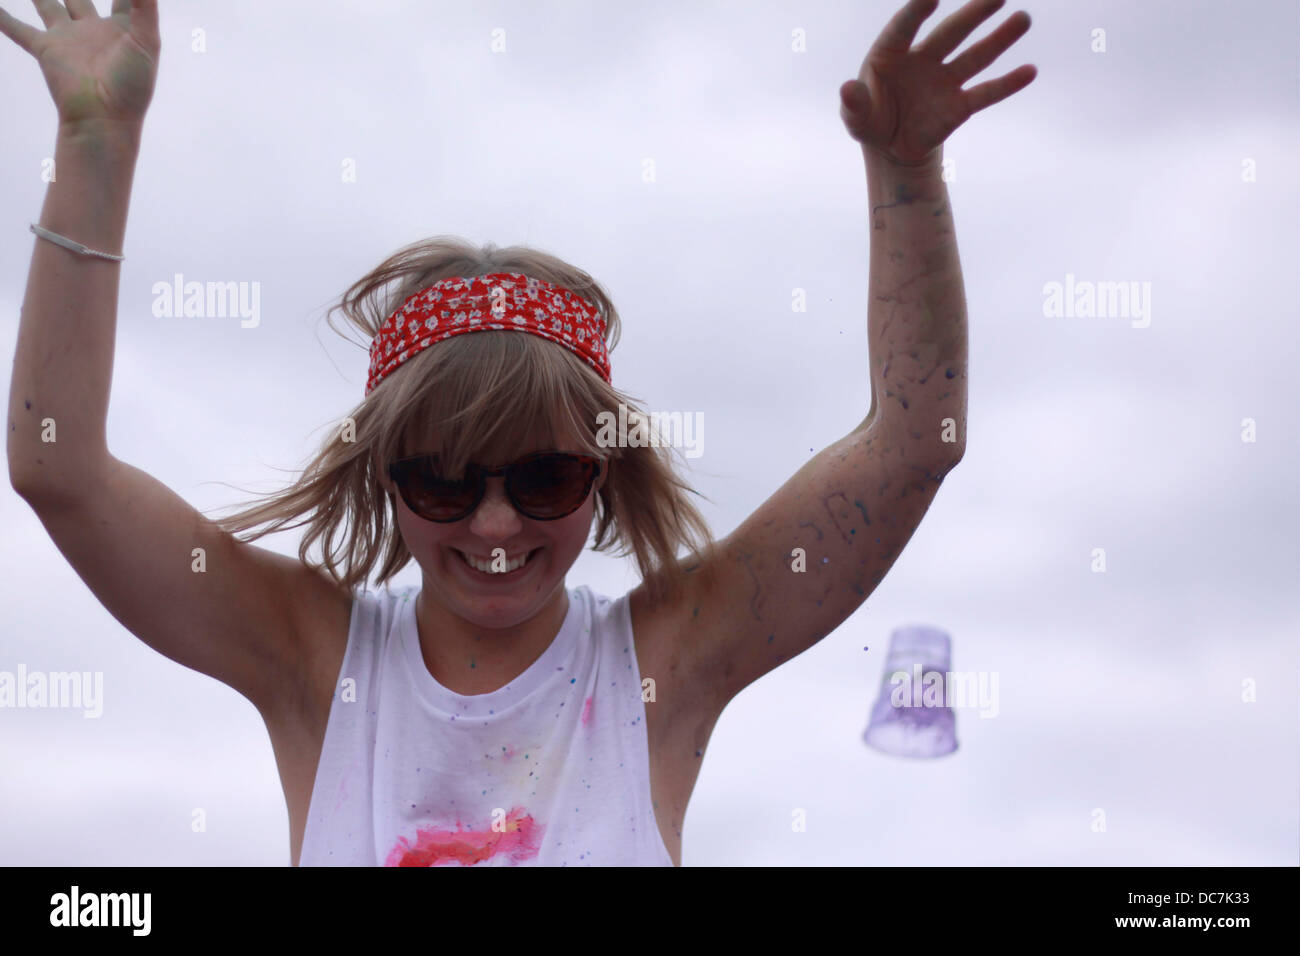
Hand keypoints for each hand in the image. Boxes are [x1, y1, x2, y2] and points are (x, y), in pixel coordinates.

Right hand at [0, 0, 159, 129]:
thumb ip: (145, 9)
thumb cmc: (132, 85)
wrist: (103, 118)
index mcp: (122, 29)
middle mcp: (93, 30)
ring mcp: (68, 38)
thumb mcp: (147, 42)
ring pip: (48, 4)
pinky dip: (4, 18)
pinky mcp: (47, 49)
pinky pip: (18, 29)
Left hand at [840, 0, 1035, 166]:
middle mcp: (922, 60)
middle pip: (951, 33)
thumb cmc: (870, 122)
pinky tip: (1029, 71)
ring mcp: (944, 81)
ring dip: (999, 39)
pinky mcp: (959, 105)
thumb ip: (853, 104)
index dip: (915, 12)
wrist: (892, 147)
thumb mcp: (856, 118)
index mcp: (891, 54)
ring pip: (975, 57)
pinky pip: (985, 93)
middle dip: (973, 15)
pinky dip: (1007, 84)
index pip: (904, 27)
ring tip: (1022, 19)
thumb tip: (847, 90)